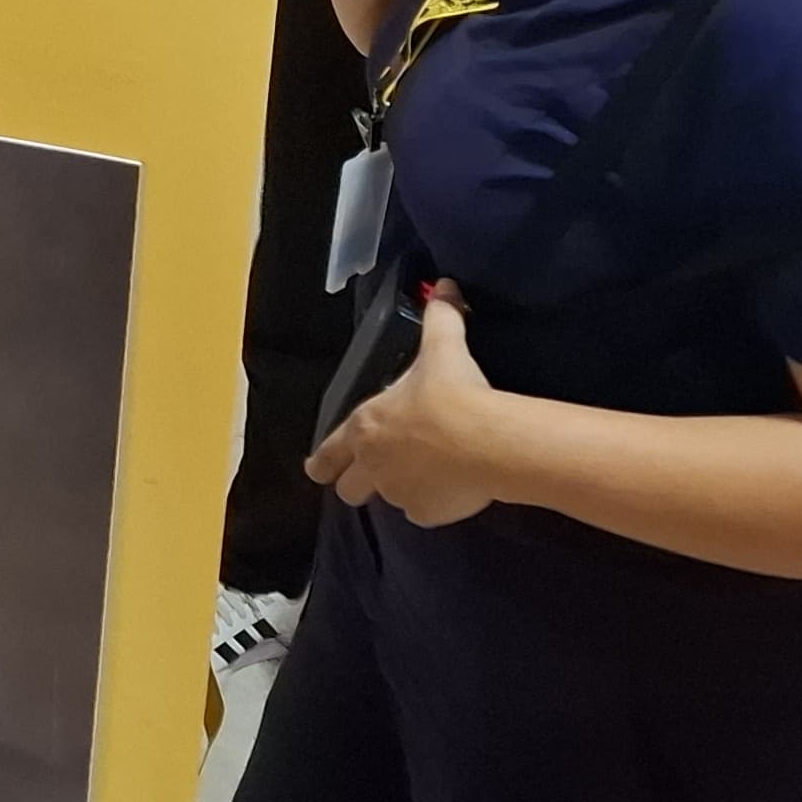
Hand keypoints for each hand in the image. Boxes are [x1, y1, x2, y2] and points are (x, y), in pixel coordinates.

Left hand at [308, 285, 510, 525]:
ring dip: (398, 489)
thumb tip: (445, 287)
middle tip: (369, 479)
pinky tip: (447, 491)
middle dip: (356, 483)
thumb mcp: (442, 347)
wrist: (485, 440)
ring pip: (389, 500)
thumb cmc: (451, 392)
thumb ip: (440, 317)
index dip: (322, 462)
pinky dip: (430, 505)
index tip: (316, 471)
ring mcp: (399, 493)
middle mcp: (373, 464)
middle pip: (350, 489)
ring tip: (423, 476)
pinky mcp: (428, 514)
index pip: (330, 451)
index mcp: (365, 426)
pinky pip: (423, 513)